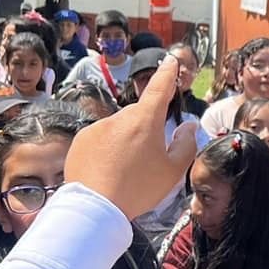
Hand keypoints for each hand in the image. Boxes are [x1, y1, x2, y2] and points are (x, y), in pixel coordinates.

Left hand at [65, 57, 199, 217]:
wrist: (95, 207)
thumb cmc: (138, 189)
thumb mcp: (173, 171)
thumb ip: (185, 144)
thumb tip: (188, 126)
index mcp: (145, 120)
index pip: (159, 88)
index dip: (167, 74)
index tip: (170, 61)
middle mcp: (119, 117)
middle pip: (139, 116)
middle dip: (145, 129)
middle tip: (148, 159)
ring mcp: (97, 127)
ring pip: (119, 128)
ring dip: (124, 141)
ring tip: (125, 170)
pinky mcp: (81, 139)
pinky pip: (100, 139)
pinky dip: (106, 149)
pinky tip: (107, 171)